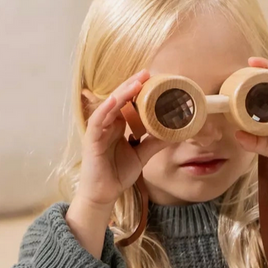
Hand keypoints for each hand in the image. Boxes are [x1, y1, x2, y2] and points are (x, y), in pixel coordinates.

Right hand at [78, 69, 170, 206]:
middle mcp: (107, 124)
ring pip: (109, 106)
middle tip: (148, 72)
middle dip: (132, 85)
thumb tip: (175, 133)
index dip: (139, 90)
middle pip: (118, 99)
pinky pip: (97, 122)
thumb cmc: (118, 173)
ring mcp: (98, 131)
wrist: (105, 194)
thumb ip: (155, 143)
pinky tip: (116, 100)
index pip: (127, 102)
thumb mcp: (142, 155)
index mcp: (118, 125)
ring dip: (122, 93)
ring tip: (136, 82)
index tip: (154, 79)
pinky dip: (106, 110)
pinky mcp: (91, 140)